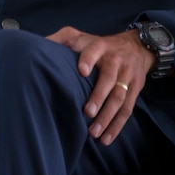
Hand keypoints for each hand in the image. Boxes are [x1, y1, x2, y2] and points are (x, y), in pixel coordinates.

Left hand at [45, 26, 155, 144]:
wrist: (136, 46)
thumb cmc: (100, 45)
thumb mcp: (80, 36)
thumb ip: (61, 39)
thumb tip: (38, 47)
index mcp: (100, 47)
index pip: (94, 51)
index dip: (88, 60)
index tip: (81, 71)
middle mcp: (116, 61)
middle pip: (109, 79)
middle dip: (99, 96)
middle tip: (87, 112)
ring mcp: (127, 76)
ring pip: (119, 97)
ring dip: (107, 116)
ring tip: (94, 132)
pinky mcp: (135, 89)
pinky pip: (127, 109)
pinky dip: (117, 125)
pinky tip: (106, 138)